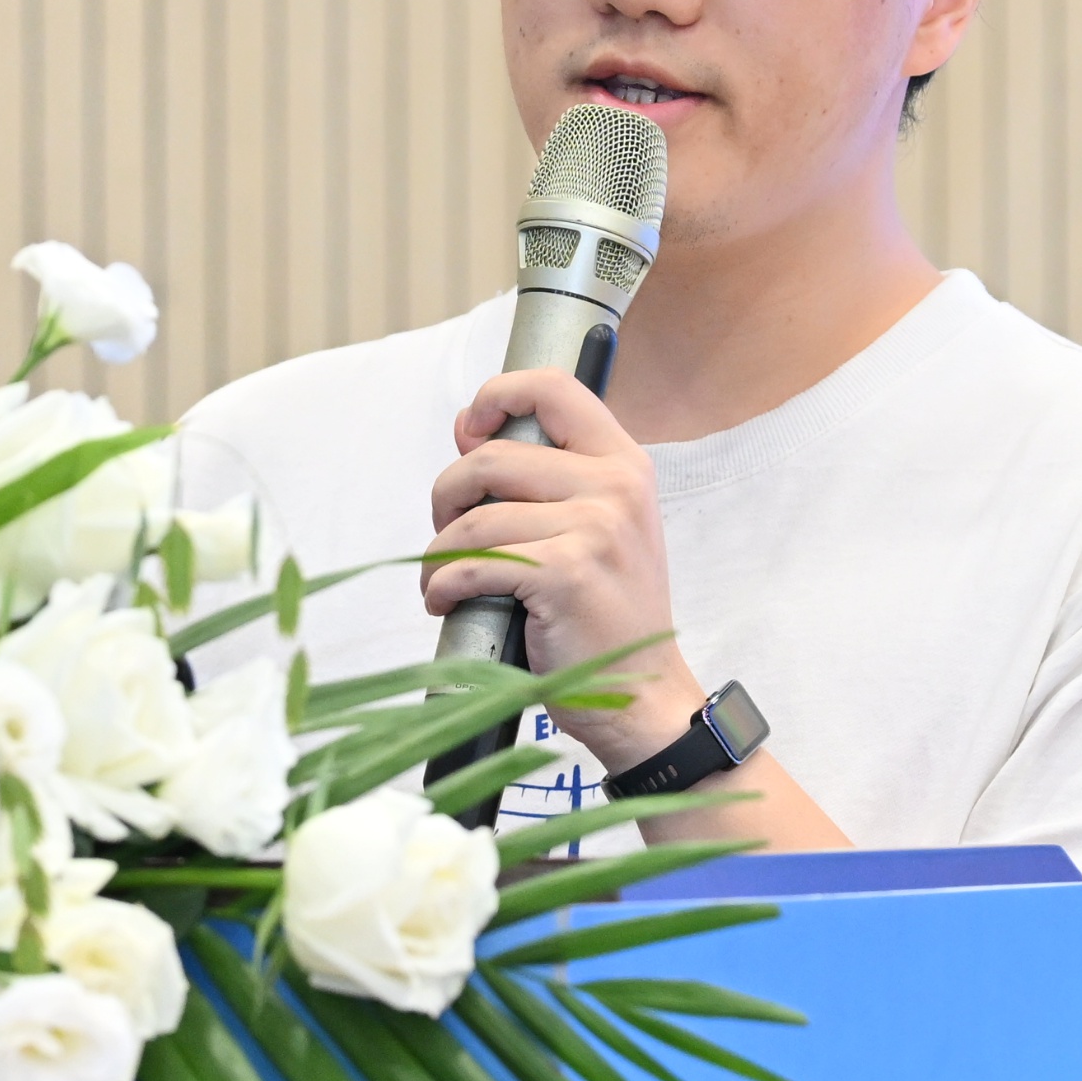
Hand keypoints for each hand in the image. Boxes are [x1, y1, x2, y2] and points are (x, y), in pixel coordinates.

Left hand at [421, 367, 699, 768]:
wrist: (643, 692)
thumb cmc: (608, 615)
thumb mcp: (597, 528)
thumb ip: (544, 478)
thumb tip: (468, 432)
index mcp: (623, 464)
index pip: (553, 388)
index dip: (496, 397)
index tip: (469, 431)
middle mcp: (615, 486)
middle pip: (491, 458)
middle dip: (448, 497)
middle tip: (448, 534)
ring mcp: (594, 528)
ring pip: (474, 520)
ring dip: (438, 555)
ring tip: (442, 581)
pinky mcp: (565, 574)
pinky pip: (472, 564)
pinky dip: (442, 585)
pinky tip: (445, 602)